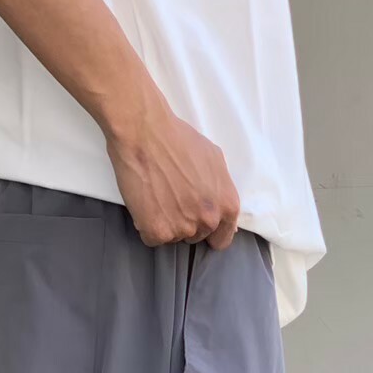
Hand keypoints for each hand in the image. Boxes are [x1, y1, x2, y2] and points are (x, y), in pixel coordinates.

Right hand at [107, 105, 240, 249]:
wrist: (145, 134)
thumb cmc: (178, 140)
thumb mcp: (215, 160)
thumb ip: (222, 189)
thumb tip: (222, 210)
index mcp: (226, 205)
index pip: (222, 238)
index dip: (210, 231)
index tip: (198, 222)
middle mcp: (208, 221)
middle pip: (196, 236)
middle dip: (186, 222)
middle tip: (172, 197)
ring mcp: (182, 229)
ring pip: (174, 237)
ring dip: (165, 223)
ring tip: (158, 195)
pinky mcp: (157, 232)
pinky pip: (152, 238)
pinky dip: (146, 225)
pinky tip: (145, 203)